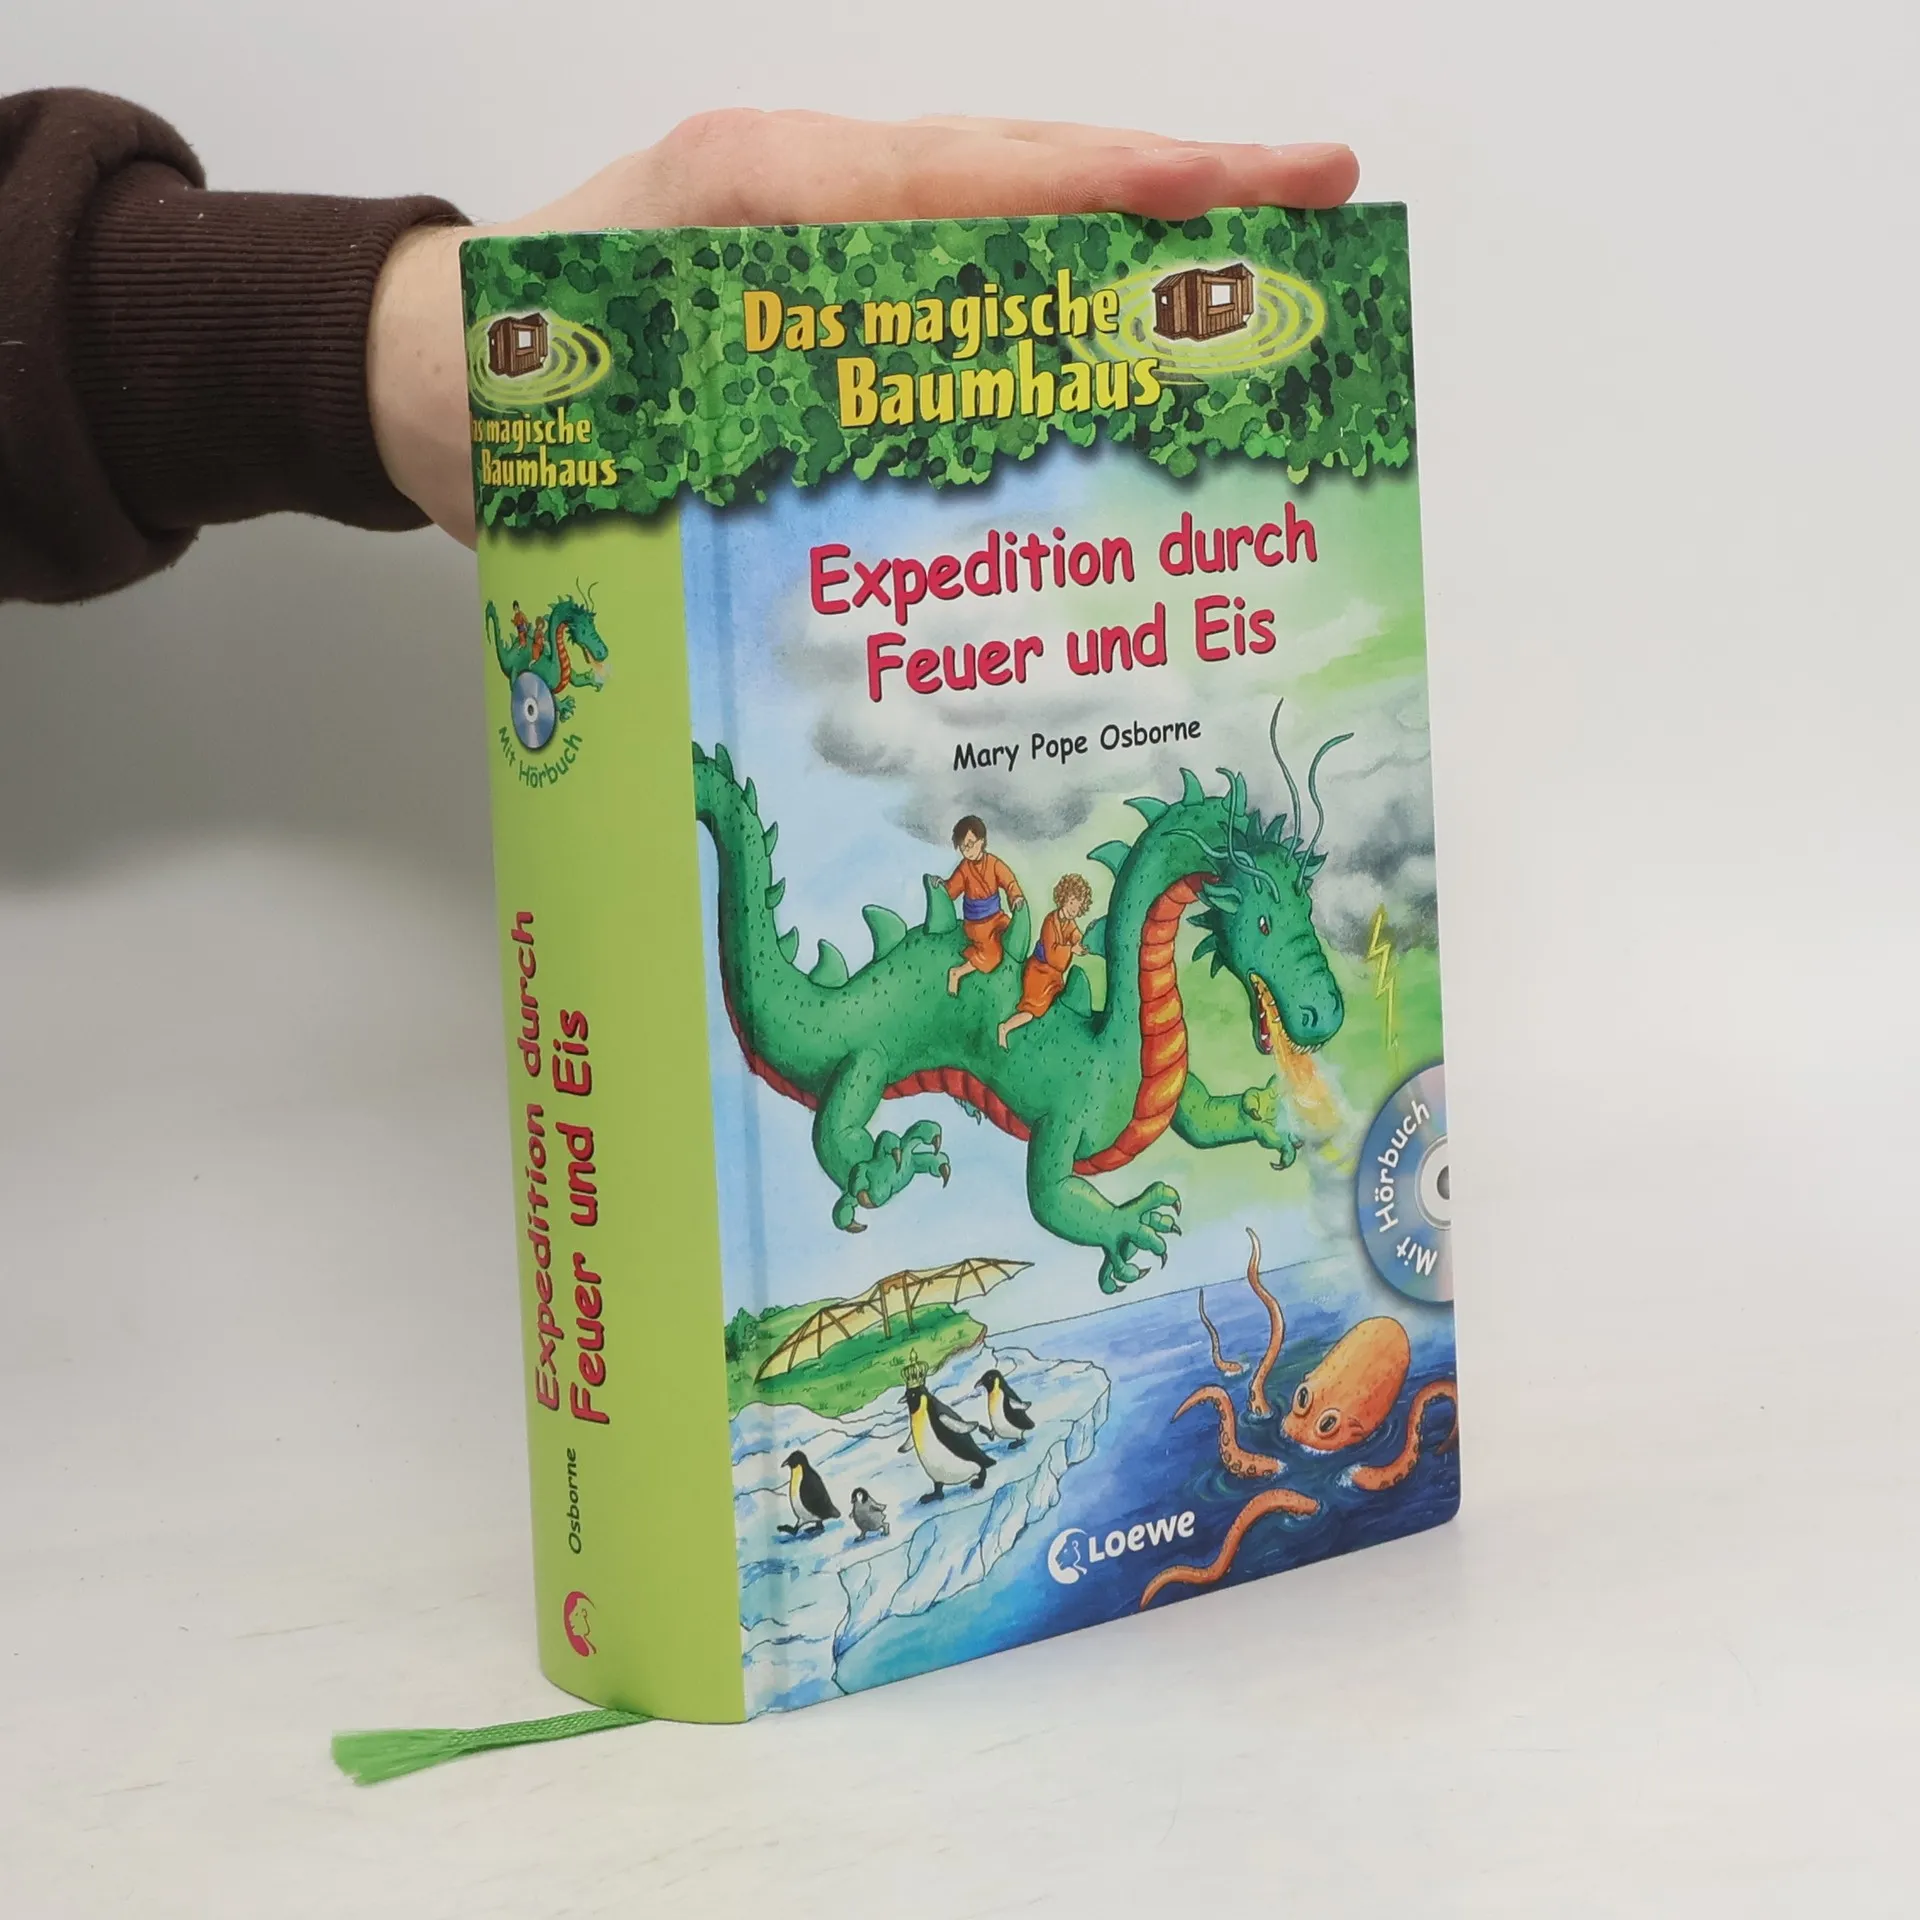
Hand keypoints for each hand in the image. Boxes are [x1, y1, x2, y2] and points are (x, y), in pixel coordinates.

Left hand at [367, 110, 1358, 541]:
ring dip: (1124, 230)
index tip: (1266, 191)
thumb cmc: (515, 396)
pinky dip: (1039, 271)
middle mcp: (808, 185)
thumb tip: (925, 495)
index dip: (1134, 193)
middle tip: (1313, 205)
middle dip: (1173, 192)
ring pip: (996, 202)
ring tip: (1250, 262)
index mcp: (772, 201)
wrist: (426, 370)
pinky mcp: (807, 252)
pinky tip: (1112, 323)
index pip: (988, 183)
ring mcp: (811, 208)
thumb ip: (765, 433)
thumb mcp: (629, 424)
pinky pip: (946, 245)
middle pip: (1023, 170)